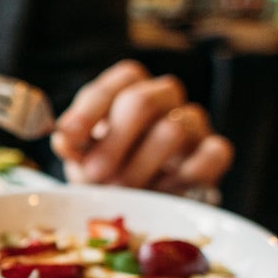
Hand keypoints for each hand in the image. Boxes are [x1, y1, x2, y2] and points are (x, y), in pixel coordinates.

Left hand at [50, 60, 232, 196]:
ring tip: (122, 189)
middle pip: (143, 102)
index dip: (90, 110)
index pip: (119, 80)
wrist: (137, 196)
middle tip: (96, 174)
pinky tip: (160, 192)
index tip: (67, 139)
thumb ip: (71, 143)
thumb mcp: (80, 154)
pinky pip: (213, 155)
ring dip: (141, 167)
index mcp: (130, 86)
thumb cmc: (105, 165)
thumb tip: (63, 138)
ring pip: (173, 131)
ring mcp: (193, 122)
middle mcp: (164, 96)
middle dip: (114, 142)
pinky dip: (184, 177)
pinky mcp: (214, 151)